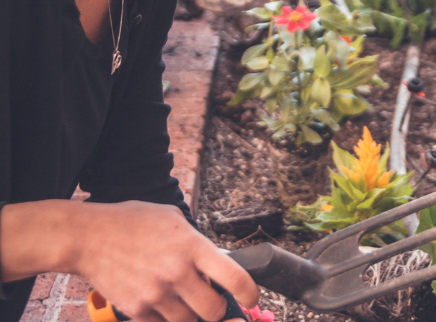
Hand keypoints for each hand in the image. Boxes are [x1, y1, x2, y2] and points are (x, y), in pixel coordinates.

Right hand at [74, 201, 258, 321]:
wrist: (87, 237)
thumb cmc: (132, 223)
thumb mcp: (172, 219)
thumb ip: (196, 241)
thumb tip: (215, 263)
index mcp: (192, 246)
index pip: (235, 278)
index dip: (250, 293)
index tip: (252, 298)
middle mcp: (177, 273)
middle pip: (214, 311)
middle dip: (217, 308)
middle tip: (211, 300)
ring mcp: (156, 294)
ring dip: (191, 315)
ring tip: (181, 298)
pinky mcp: (136, 309)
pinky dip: (165, 318)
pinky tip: (160, 301)